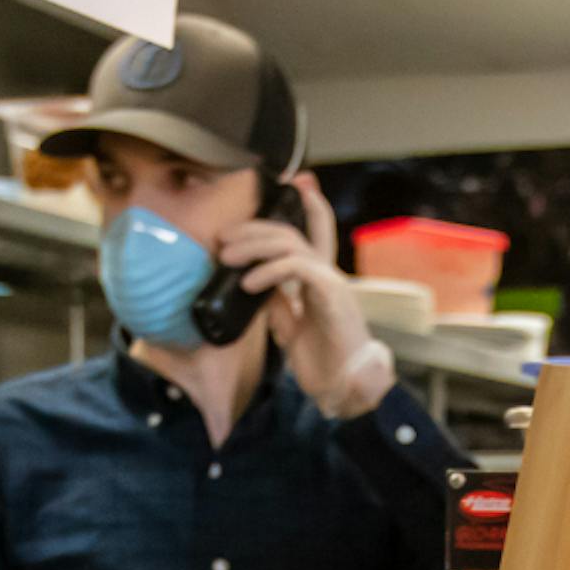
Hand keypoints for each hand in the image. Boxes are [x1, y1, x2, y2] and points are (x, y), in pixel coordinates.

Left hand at [222, 174, 393, 419]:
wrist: (345, 386)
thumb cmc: (323, 360)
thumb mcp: (289, 327)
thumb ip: (276, 302)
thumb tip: (253, 282)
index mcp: (319, 279)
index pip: (315, 230)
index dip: (308, 202)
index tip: (291, 182)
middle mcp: (326, 273)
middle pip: (289, 231)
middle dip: (253, 227)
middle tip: (223, 236)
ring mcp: (330, 281)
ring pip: (290, 243)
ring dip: (253, 245)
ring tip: (226, 257)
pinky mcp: (331, 293)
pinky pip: (296, 268)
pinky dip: (268, 270)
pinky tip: (248, 283)